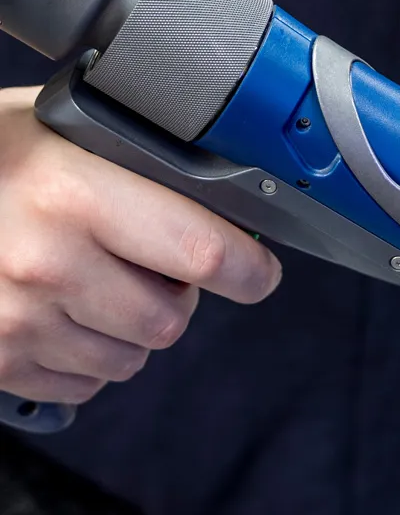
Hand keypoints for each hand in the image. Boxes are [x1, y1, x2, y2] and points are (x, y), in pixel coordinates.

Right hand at [0, 87, 281, 406]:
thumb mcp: (57, 130)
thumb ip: (133, 161)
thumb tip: (225, 184)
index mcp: (74, 194)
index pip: (203, 251)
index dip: (249, 268)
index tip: (260, 270)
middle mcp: (47, 264)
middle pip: (171, 318)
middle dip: (179, 295)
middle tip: (157, 262)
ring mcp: (15, 322)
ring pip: (130, 356)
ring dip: (132, 328)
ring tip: (97, 279)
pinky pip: (83, 383)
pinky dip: (88, 356)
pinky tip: (61, 309)